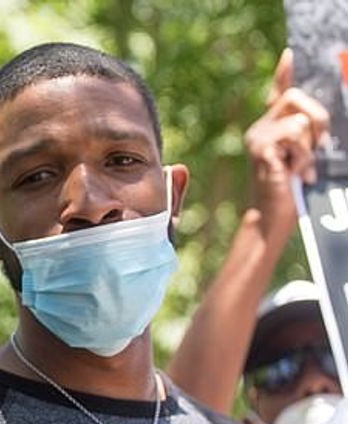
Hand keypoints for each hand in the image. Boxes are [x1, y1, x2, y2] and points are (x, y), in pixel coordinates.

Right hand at [244, 48, 330, 230]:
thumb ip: (307, 133)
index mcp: (270, 128)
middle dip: (317, 119)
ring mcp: (257, 138)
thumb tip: (314, 118)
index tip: (290, 54)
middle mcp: (259, 128)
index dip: (284, 73)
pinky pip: (294, 134)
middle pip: (296, 97)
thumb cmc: (290, 190)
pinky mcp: (261, 149)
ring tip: (302, 167)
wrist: (273, 217)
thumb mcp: (303, 155)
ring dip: (311, 145)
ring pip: (299, 118)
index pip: (278, 92)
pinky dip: (303, 155)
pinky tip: (296, 172)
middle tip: (317, 146)